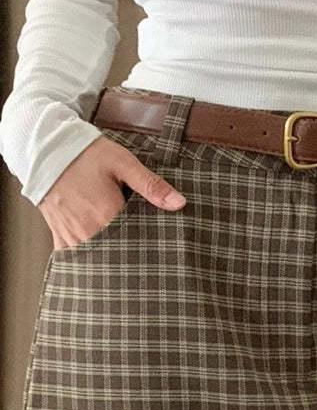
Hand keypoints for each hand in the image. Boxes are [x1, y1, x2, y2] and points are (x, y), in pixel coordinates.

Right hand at [38, 135, 185, 250]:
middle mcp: (89, 231)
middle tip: (145, 257)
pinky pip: (77, 258)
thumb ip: (151, 186)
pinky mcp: (60, 238)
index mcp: (108, 214)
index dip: (149, 245)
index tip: (158, 248)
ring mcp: (72, 237)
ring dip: (110, 258)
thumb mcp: (123, 164)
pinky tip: (101, 256)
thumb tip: (179, 203)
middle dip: (131, 255)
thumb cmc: (85, 155)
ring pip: (97, 259)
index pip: (137, 241)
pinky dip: (89, 258)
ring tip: (125, 258)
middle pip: (118, 254)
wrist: (45, 150)